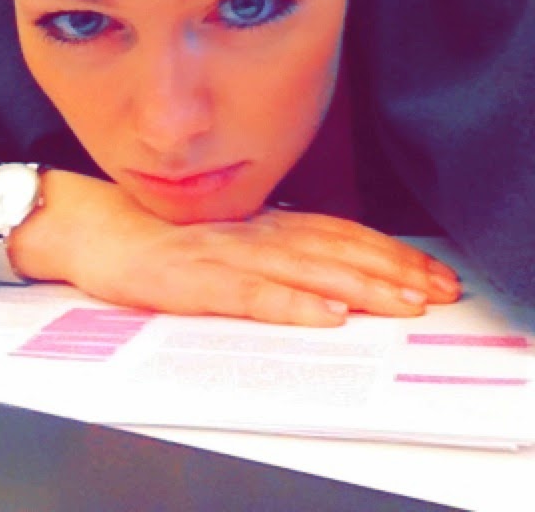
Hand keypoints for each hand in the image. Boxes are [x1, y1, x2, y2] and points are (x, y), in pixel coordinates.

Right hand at [10, 170, 461, 326]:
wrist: (101, 226)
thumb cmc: (167, 235)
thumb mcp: (230, 234)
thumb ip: (274, 244)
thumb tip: (325, 265)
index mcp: (266, 222)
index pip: (342, 233)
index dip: (389, 252)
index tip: (430, 272)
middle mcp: (256, 232)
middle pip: (337, 249)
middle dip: (393, 271)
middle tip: (438, 291)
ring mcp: (228, 254)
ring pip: (307, 270)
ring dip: (360, 287)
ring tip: (404, 303)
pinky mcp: (198, 280)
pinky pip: (253, 295)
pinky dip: (294, 305)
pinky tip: (326, 316)